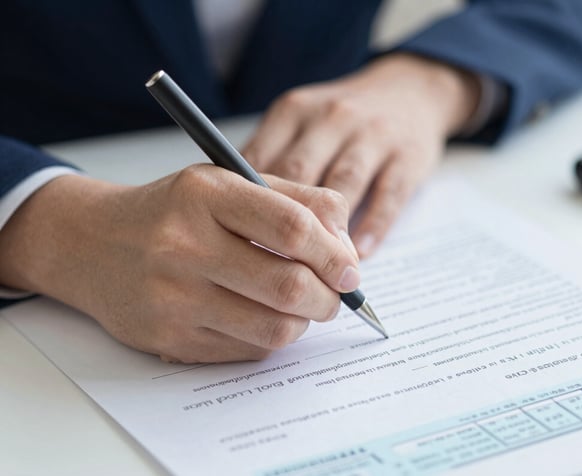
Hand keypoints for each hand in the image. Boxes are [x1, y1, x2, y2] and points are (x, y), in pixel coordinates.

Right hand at [0, 167, 359, 362]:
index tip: (351, 270)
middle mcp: (183, 244)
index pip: (292, 228)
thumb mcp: (232, 183)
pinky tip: (260, 317)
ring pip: (274, 328)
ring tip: (301, 306)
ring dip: (304, 322)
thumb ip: (300, 201)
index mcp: (206, 194)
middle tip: (335, 296)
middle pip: (288, 286)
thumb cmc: (177, 211)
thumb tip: (348, 249)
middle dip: (329, 298)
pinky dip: (270, 338)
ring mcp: (172, 297)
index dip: (334, 254)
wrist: (93, 244)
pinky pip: (248, 351)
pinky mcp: (168, 339)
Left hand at [243, 53, 479, 256]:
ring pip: (343, 185)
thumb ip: (268, 160)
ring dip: (329, 231)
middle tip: (274, 266)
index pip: (260, 161)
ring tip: (318, 270)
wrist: (409, 91)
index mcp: (293, 112)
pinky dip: (373, 227)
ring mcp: (372, 135)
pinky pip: (388, 196)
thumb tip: (231, 214)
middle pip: (299, 174)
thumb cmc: (340, 122)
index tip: (238, 243)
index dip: (246, 205)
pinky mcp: (408, 157)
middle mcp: (331, 119)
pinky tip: (360, 254)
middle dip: (285, 223)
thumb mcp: (299, 123)